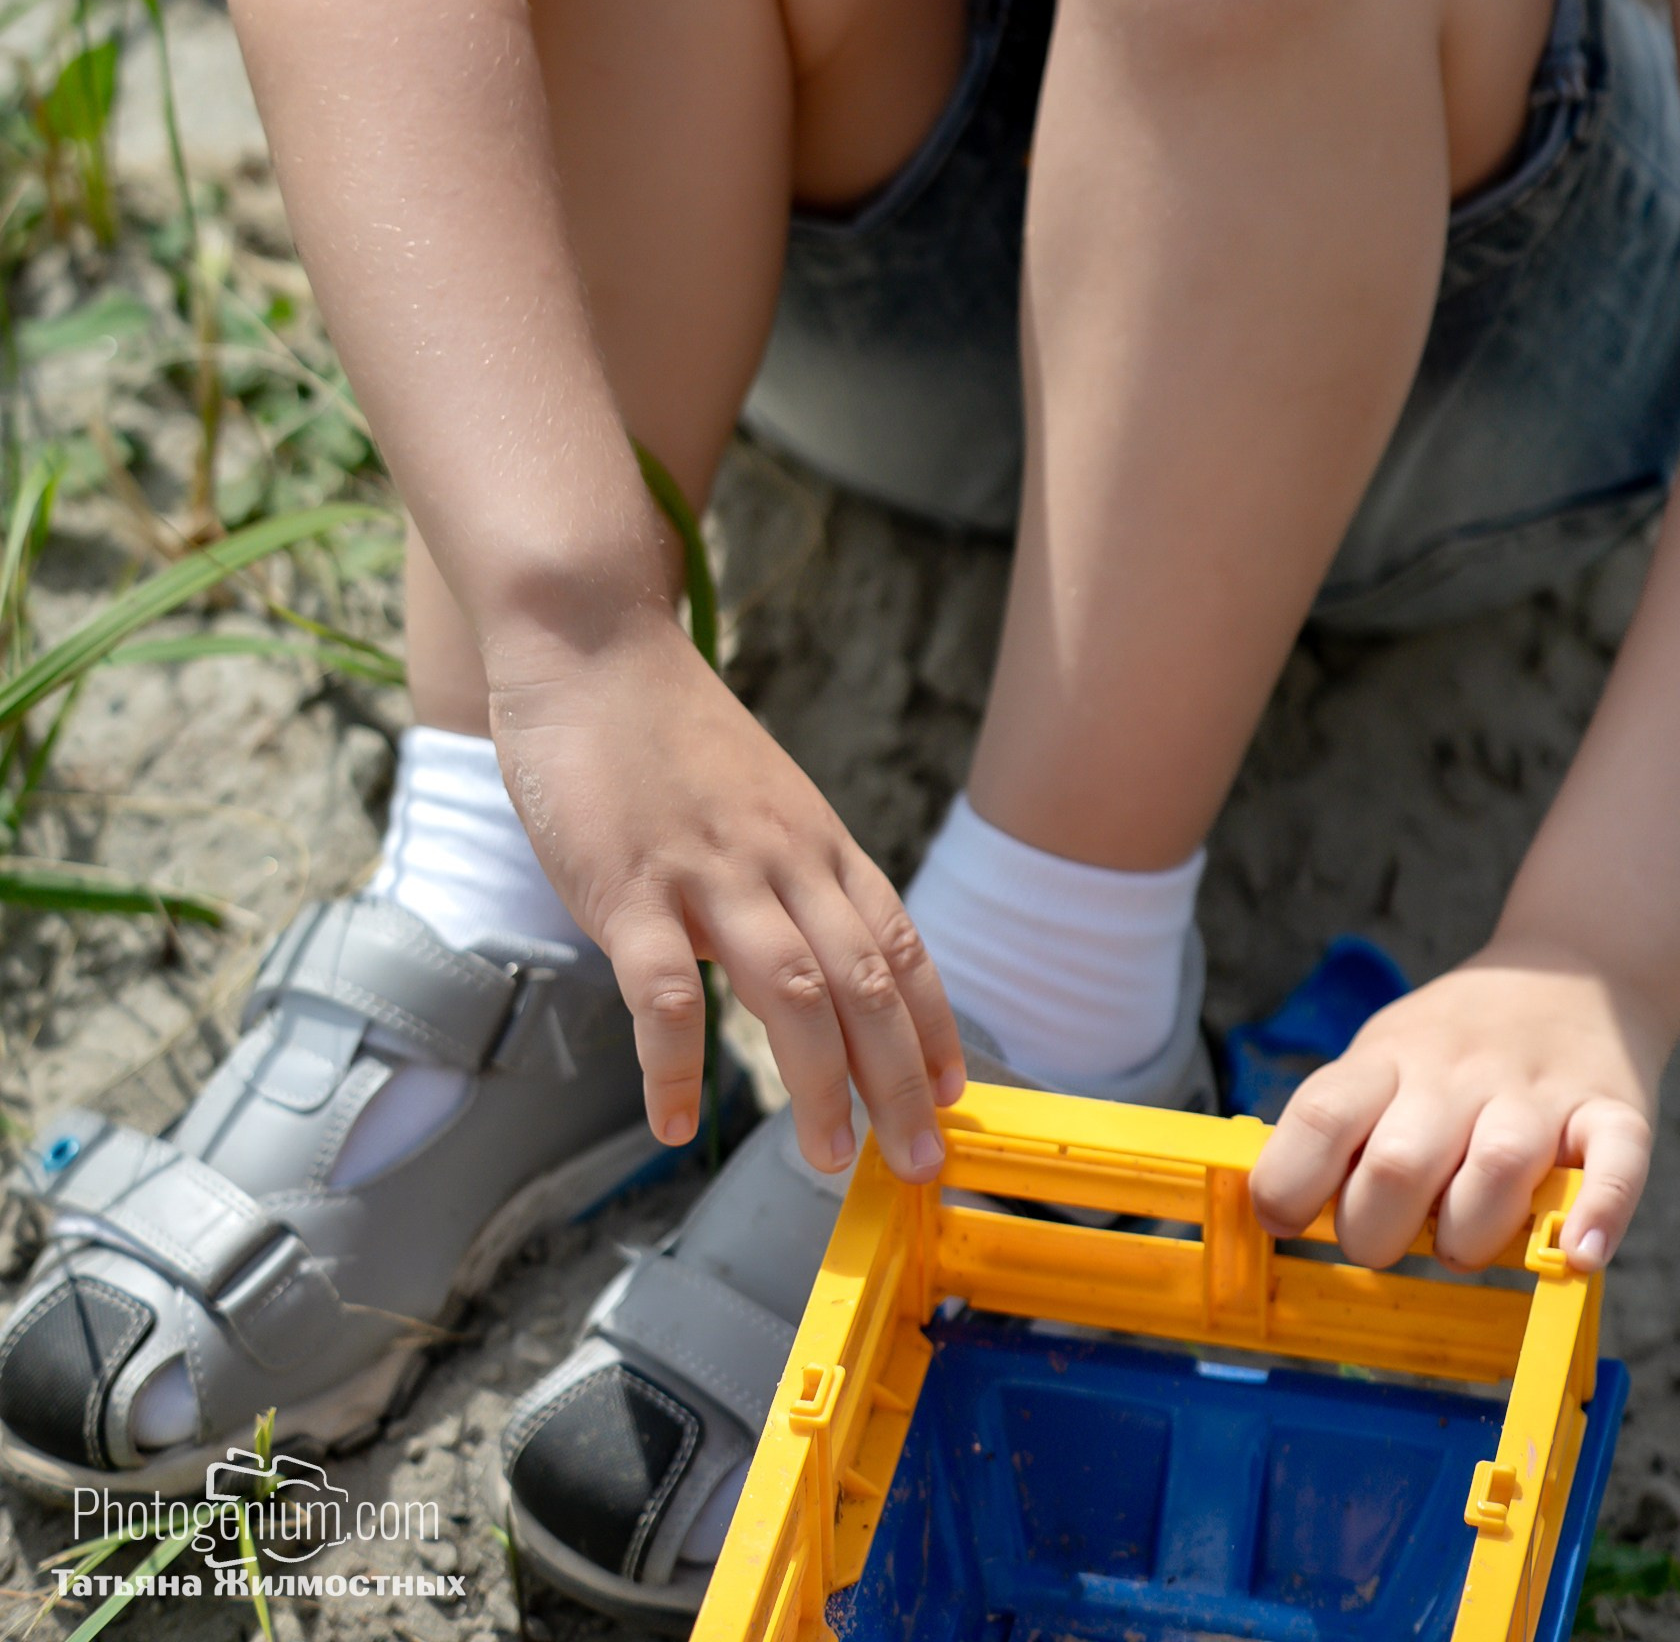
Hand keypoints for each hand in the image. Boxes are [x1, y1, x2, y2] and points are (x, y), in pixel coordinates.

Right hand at [487, 609, 963, 1179]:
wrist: (595, 649)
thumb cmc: (670, 734)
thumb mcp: (761, 798)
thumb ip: (789, 871)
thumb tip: (816, 960)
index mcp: (817, 840)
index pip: (898, 943)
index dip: (932, 1024)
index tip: (954, 1093)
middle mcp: (782, 858)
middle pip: (863, 980)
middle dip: (900, 1078)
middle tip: (918, 1160)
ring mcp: (708, 871)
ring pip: (790, 989)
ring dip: (818, 1082)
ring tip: (828, 1156)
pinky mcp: (629, 886)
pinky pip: (662, 991)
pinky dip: (675, 1065)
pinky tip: (677, 1123)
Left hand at [1245, 940, 1663, 1273]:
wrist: (1575, 970)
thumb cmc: (1456, 1046)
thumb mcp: (1383, 1059)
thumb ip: (1340, 1126)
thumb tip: (1275, 1213)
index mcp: (1389, 1061)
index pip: (1320, 1116)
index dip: (1289, 1184)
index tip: (1286, 1220)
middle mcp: (1459, 1074)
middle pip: (1398, 1164)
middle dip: (1376, 1233)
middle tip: (1390, 1238)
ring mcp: (1538, 1093)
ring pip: (1498, 1169)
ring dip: (1471, 1234)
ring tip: (1466, 1240)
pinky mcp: (1613, 1112)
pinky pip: (1614, 1166)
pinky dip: (1599, 1215)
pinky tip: (1579, 1253)